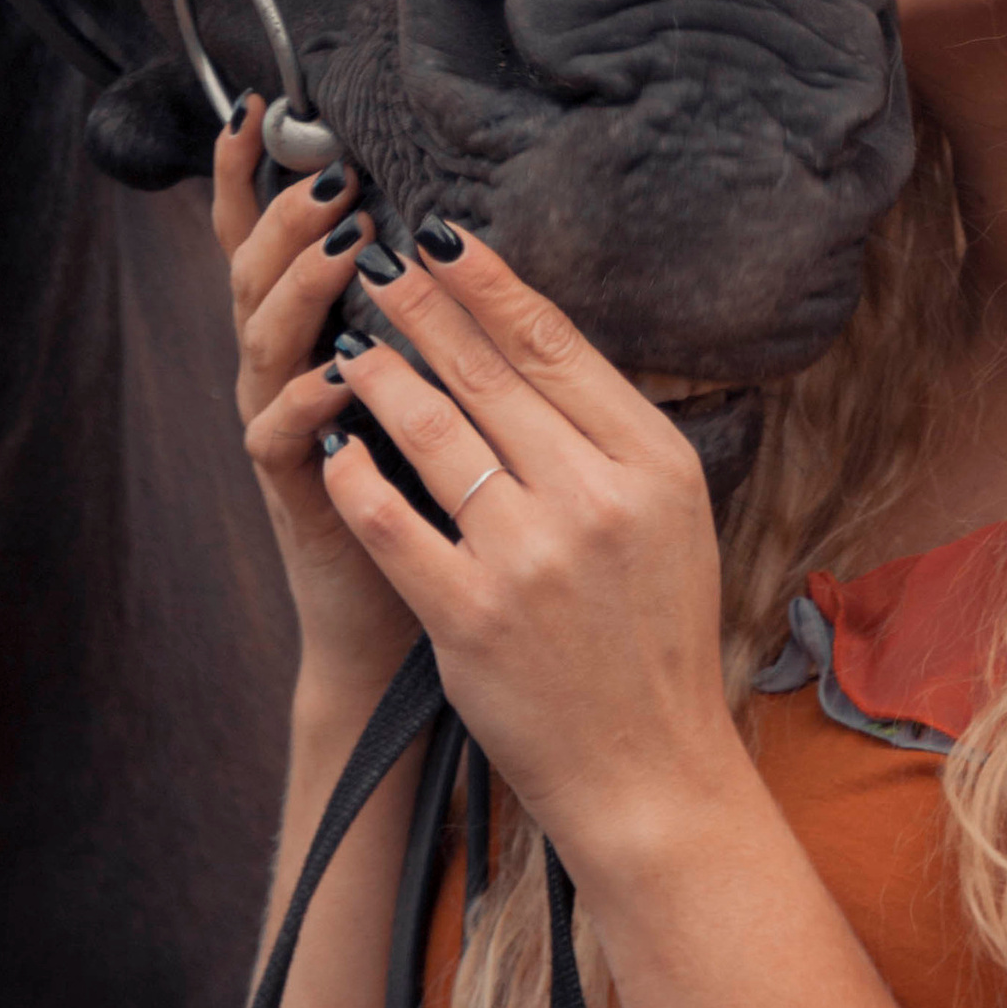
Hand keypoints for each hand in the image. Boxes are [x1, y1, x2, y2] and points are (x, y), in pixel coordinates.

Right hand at [214, 99, 419, 706]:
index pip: (266, 240)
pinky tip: (339, 375)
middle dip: (286, 217)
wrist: (396, 612)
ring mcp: (277, 428)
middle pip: (254, 273)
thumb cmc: (423, 483)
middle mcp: (279, 370)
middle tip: (334, 179)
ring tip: (343, 246)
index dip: (251, 176)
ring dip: (301, 288)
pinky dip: (305, 400)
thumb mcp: (418, 378)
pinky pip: (278, 436)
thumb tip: (449, 223)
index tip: (254, 107)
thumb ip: (418, 310)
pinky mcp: (290, 491)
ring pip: (262, 341)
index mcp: (308, 333)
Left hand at [321, 224, 742, 880]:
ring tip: (350, 344)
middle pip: (487, 374)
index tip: (441, 236)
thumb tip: (534, 338)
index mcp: (653, 464)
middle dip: (421, 307)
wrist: (652, 772)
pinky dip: (355, 473)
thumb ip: (611, 434)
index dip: (489, 284)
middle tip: (374, 259)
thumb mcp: (671, 516)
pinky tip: (334, 440)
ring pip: (432, 433)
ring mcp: (529, 558)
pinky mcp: (468, 617)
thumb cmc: (656, 637)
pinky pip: (390, 522)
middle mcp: (594, 500)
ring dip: (380, 376)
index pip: (555, 345)